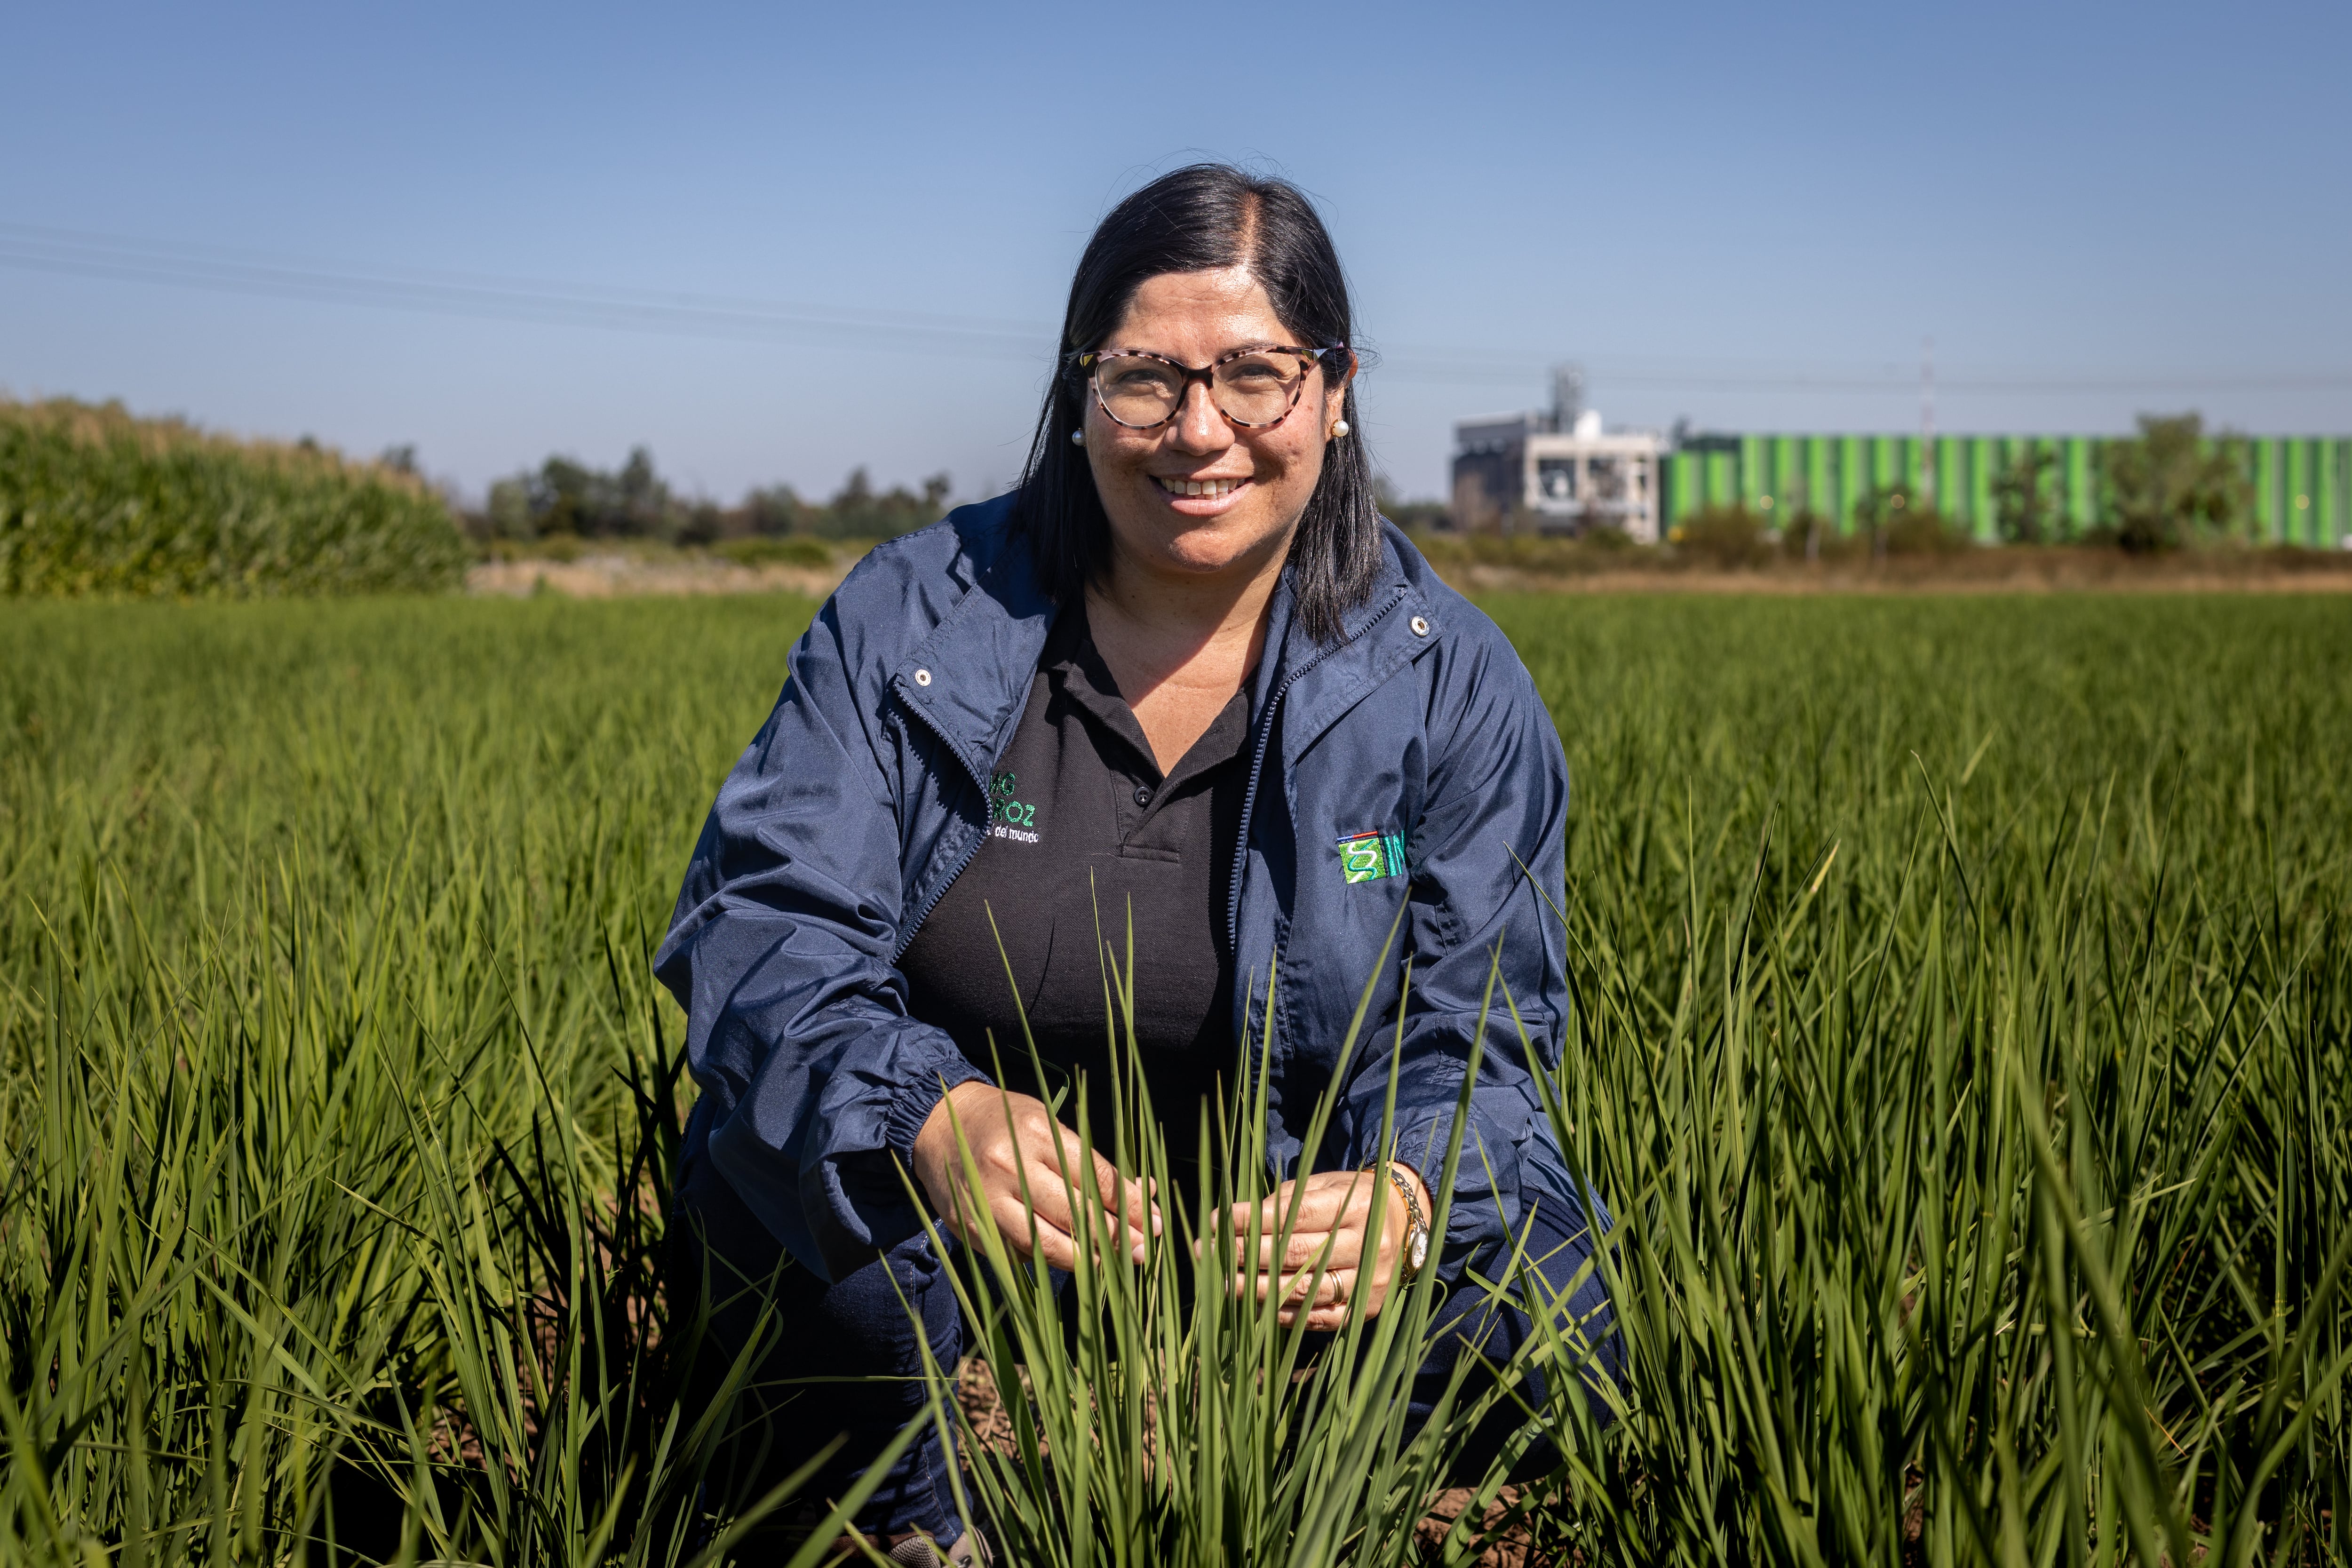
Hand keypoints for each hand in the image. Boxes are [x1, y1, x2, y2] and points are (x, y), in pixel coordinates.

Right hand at [911, 1082, 1157, 1269]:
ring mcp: (986, 1199)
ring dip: (1085, 1259)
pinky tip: (1068, 1260)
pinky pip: (1016, 1252)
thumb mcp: (1051, 1126)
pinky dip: (1044, 1259)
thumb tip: (1147, 1193)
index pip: (1094, 1178)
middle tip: (1141, 1252)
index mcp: (1037, 1133)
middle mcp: (1010, 1166)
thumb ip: (1093, 1163)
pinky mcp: (969, 1227)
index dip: (1129, 1206)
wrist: (940, 1126)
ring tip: (1111, 1264)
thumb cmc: (1009, 1123)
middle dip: (1114, 1237)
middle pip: (1074, 1214)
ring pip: (1045, 1243)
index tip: (1154, 1223)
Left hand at [1217, 1164, 1431, 1330]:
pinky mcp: (1365, 1310)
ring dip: (1258, 1289)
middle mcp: (1368, 1246)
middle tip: (1209, 1254)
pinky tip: (1253, 1306)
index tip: (1218, 1221)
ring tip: (1223, 1283)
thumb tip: (1237, 1219)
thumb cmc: (1351, 1200)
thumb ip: (1286, 1201)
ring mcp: (1369, 1282)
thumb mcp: (1325, 1186)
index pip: (1298, 1215)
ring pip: (1306, 1291)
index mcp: (1356, 1207)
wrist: (1403, 1225)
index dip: (1254, 1220)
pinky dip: (1283, 1314)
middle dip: (1248, 1254)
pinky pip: (1318, 1318)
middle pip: (1299, 1255)